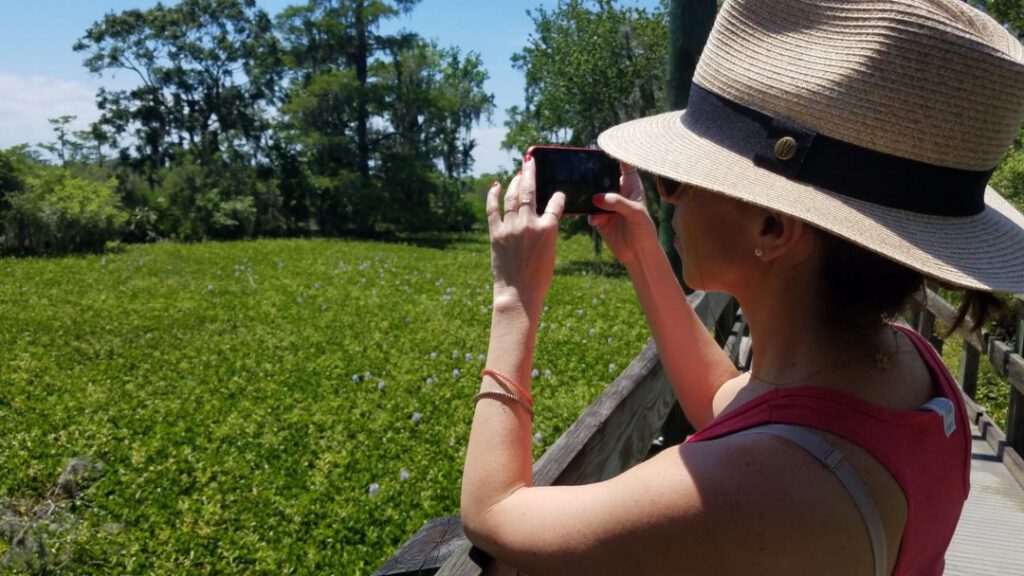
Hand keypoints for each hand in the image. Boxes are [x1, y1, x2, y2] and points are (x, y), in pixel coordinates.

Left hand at [486, 155, 565, 318]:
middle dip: (530, 172)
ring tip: (517, 172)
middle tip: (529, 160)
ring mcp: (511, 227)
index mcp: (549, 229)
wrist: (518, 294)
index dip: (559, 196)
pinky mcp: (496, 233)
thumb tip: (543, 219)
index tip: (558, 194)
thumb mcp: (550, 252)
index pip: (557, 203)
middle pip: (530, 191)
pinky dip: (493, 195)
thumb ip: (547, 232)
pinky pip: (493, 209)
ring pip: (512, 196)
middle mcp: (530, 223)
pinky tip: (495, 185)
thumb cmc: (538, 278)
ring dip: (514, 181)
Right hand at [589, 163, 657, 266]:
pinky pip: (588, 212)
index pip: (623, 163)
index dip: (615, 153)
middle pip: (602, 176)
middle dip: (593, 174)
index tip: (603, 145)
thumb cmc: (644, 229)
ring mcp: (606, 204)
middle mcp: (617, 192)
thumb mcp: (636, 213)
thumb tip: (597, 197)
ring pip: (592, 194)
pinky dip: (590, 215)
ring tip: (588, 199)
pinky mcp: (598, 217)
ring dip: (587, 195)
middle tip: (583, 170)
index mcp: (630, 184)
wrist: (637, 252)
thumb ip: (618, 203)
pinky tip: (596, 220)